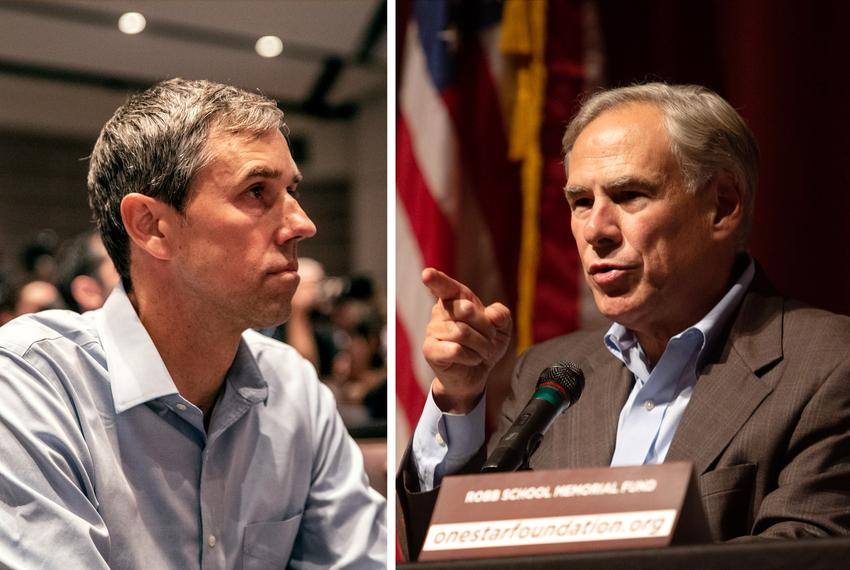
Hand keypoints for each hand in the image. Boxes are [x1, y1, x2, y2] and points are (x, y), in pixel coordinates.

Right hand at [421, 268, 511, 413]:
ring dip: (481, 346)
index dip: (436, 279)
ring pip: (462, 332)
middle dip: (486, 327)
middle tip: (489, 339)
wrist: (477, 374)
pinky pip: (455, 350)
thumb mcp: (502, 328)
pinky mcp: (430, 350)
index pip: (445, 286)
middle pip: (466, 310)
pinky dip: (471, 357)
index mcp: (455, 299)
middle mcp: (440, 311)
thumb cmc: (485, 344)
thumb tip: (492, 315)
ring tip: (481, 352)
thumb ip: (502, 315)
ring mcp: (432, 331)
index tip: (427, 274)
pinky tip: (471, 360)